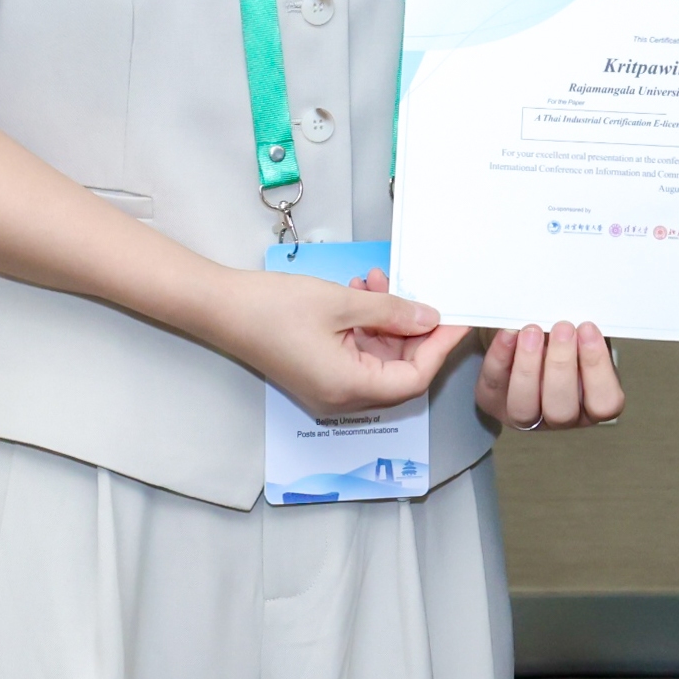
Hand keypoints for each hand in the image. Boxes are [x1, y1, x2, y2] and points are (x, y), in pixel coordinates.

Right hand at [206, 266, 468, 420]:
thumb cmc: (276, 307)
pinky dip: (366, 324)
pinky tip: (361, 291)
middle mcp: (341, 397)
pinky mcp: (318, 370)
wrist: (221, 307)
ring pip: (378, 358)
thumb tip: (430, 317)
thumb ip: (391, 311)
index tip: (456, 319)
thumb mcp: (341, 303)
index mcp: (349, 389)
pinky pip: (356, 353)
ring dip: (386, 321)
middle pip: (398, 372)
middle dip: (412, 330)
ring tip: (378, 280)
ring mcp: (328, 386)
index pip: (413, 379)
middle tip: (420, 293)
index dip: (438, 348)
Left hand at [477, 320, 624, 428]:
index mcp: (590, 403)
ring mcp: (524, 414)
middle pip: (562, 410)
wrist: (524, 338)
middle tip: (562, 328)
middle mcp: (559, 415)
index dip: (598, 368)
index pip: (605, 403)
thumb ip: (584, 332)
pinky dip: (501, 358)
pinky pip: (494, 385)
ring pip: (524, 408)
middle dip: (561, 365)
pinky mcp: (494, 402)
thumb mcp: (581, 335)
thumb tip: (582, 312)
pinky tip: (508, 334)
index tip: (588, 329)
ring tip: (532, 332)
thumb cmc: (560, 339)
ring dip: (529, 367)